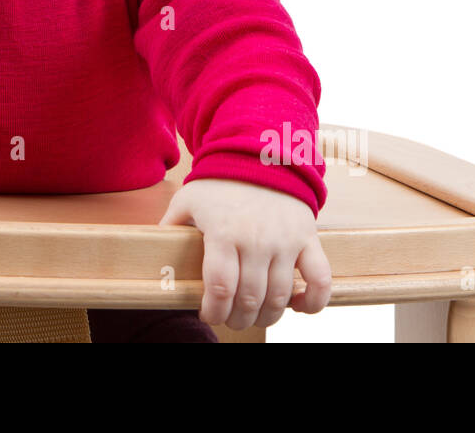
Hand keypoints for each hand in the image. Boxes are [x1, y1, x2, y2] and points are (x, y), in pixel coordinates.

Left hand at [158, 177, 331, 329]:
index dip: (213, 311)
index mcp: (223, 233)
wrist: (261, 155)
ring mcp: (285, 241)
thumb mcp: (188, 199)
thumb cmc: (220, 182)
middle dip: (236, 318)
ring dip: (266, 316)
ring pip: (280, 296)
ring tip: (254, 315)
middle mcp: (256, 240)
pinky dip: (314, 301)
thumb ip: (171, 226)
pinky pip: (320, 279)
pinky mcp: (308, 239)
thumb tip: (154, 251)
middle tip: (230, 319)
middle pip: (248, 299)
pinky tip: (298, 307)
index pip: (220, 288)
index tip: (207, 315)